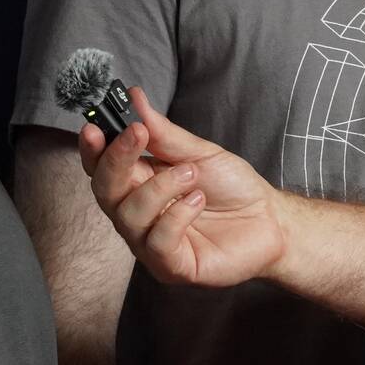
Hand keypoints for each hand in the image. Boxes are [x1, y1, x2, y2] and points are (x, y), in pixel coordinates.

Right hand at [79, 89, 287, 286]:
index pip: (102, 168)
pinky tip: (198, 200)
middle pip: (104, 191)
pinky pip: (157, 242)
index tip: (94, 126)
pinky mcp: (171, 266)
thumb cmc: (232, 188)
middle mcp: (138, 215)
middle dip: (116, 159)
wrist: (270, 219)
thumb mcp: (198, 153)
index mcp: (140, 184)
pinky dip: (177, 215)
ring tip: (191, 172)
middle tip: (137, 133)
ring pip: (128, 215)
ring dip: (160, 186)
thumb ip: (163, 132)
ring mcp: (151, 243)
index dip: (93, 149)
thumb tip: (135, 97)